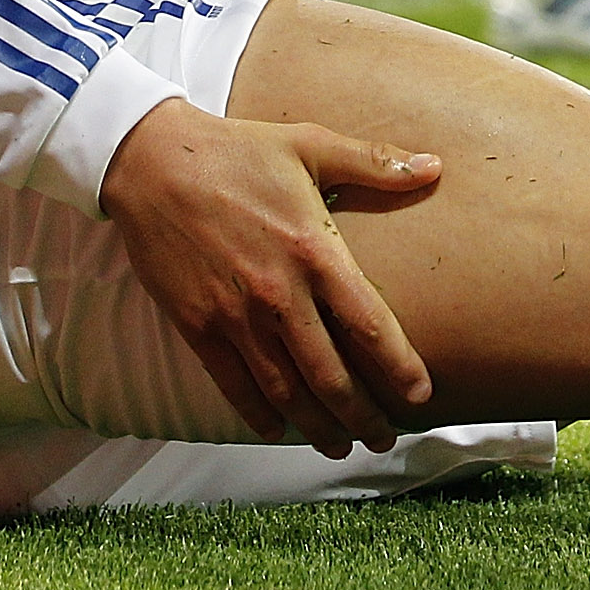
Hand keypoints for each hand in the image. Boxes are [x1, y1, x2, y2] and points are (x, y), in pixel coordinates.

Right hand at [98, 99, 439, 455]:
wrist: (154, 162)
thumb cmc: (238, 150)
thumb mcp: (311, 144)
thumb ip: (375, 164)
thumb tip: (434, 167)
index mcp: (314, 250)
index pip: (369, 324)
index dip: (399, 367)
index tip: (420, 395)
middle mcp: (279, 294)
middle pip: (330, 374)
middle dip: (362, 415)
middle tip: (384, 439)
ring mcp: (235, 316)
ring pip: (285, 390)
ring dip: (317, 426)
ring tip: (341, 445)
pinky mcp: (198, 326)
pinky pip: (234, 385)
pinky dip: (259, 415)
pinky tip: (279, 431)